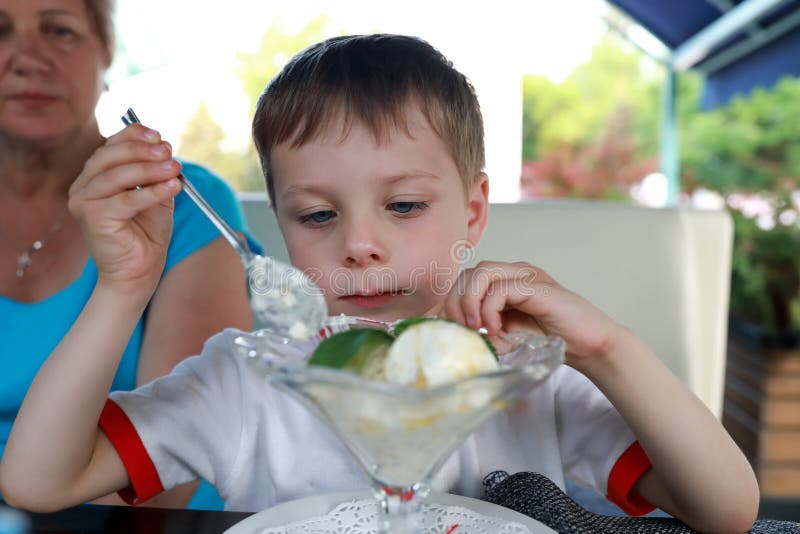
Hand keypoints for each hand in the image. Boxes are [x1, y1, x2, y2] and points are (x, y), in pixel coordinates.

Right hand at [68, 124, 181, 295]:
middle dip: (141, 150)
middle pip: (109, 156)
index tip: (159, 136)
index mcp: (95, 177)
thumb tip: (165, 147)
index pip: (110, 146)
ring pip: (117, 176)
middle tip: (168, 151)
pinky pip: (126, 199)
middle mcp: (83, 187)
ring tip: (174, 168)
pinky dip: (152, 192)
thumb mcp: (155, 196)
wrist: (139, 271)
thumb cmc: (146, 235)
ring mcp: (84, 202)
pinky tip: (173, 187)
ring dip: (149, 169)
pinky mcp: (92, 218)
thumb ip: (156, 173)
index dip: (133, 136)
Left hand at [441, 261, 621, 366]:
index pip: (465, 280)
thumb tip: (454, 335)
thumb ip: (484, 330)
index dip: (450, 302)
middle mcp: (514, 273)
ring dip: (470, 303)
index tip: (450, 329)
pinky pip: (500, 289)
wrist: (589, 345)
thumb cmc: (551, 340)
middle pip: (468, 273)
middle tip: (463, 331)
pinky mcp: (536, 286)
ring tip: (478, 329)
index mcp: (505, 281)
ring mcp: (526, 276)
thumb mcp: (507, 336)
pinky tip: (497, 331)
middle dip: (456, 303)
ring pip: (481, 273)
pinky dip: (489, 311)